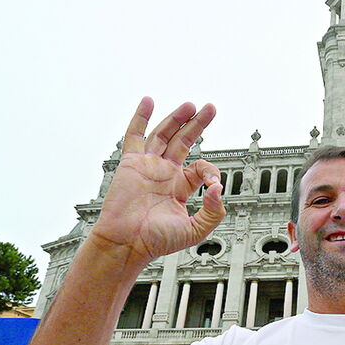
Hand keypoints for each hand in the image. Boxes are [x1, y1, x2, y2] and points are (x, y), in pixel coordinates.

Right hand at [90, 97, 224, 266]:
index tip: (212, 185)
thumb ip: (214, 211)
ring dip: (177, 118)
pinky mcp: (131, 163)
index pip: (201, 167)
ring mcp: (148, 166)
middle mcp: (165, 173)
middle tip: (210, 108)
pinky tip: (149, 101)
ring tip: (191, 104)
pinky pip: (134, 135)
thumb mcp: (195, 230)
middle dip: (198, 124)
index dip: (212, 171)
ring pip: (164, 134)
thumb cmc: (156, 241)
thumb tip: (218, 187)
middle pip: (184, 141)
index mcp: (180, 187)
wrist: (127, 244)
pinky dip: (141, 117)